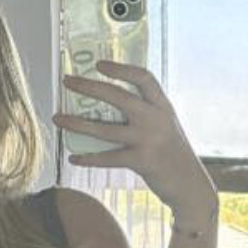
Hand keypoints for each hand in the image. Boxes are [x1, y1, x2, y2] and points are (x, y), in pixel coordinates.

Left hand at [53, 60, 217, 217]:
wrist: (189, 184)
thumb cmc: (171, 154)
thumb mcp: (165, 126)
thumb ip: (144, 114)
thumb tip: (105, 109)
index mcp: (162, 106)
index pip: (143, 77)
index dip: (120, 68)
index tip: (99, 64)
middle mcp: (156, 118)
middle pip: (118, 96)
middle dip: (88, 87)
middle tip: (67, 81)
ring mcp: (149, 139)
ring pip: (105, 129)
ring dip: (77, 123)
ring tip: (57, 119)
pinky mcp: (142, 161)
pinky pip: (108, 158)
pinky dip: (88, 158)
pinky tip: (74, 158)